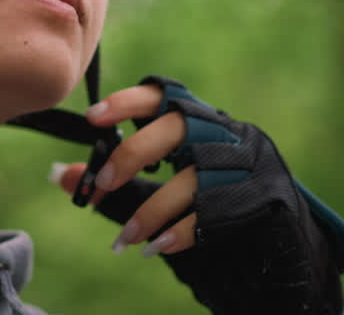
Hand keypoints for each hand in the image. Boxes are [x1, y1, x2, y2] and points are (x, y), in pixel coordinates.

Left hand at [53, 76, 343, 313]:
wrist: (281, 247)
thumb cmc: (212, 211)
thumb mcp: (159, 194)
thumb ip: (117, 184)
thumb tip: (61, 175)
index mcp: (204, 123)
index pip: (166, 95)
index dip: (129, 101)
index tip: (93, 118)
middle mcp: (230, 134)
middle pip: (180, 125)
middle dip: (135, 153)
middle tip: (103, 185)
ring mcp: (254, 163)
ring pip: (194, 176)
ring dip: (153, 209)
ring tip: (125, 238)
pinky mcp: (268, 196)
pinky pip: (218, 210)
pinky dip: (183, 231)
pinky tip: (158, 248)